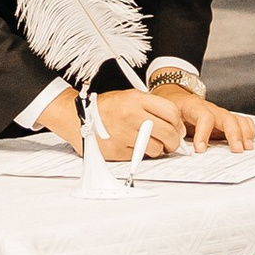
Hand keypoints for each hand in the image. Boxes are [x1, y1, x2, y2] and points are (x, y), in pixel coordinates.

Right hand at [55, 86, 191, 161]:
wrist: (76, 116)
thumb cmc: (104, 108)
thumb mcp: (128, 97)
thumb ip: (150, 107)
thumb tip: (174, 123)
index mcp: (135, 99)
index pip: (171, 112)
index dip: (179, 123)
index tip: (178, 128)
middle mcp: (131, 115)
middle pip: (168, 132)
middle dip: (174, 141)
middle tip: (172, 143)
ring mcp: (124, 134)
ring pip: (156, 148)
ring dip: (158, 149)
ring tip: (151, 145)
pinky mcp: (117, 150)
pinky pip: (139, 157)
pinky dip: (140, 154)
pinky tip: (134, 147)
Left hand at [144, 78, 254, 154]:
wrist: (175, 95)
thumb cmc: (171, 107)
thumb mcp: (167, 115)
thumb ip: (171, 129)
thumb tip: (174, 145)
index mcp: (194, 106)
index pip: (204, 117)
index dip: (203, 133)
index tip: (200, 149)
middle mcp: (210, 108)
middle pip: (227, 118)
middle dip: (233, 134)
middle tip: (236, 150)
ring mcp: (219, 113)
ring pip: (237, 119)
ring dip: (243, 134)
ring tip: (246, 147)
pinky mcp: (225, 119)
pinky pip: (242, 121)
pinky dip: (248, 130)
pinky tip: (249, 141)